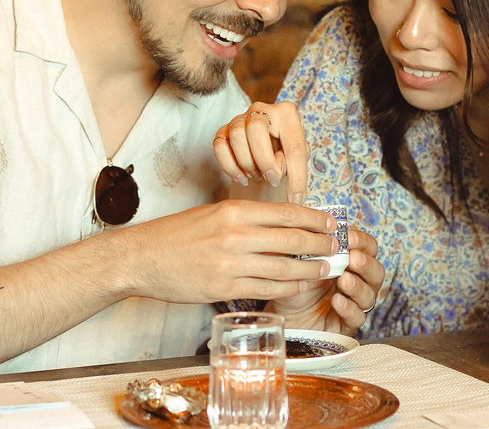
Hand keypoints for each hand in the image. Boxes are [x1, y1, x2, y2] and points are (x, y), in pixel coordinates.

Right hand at [116, 199, 339, 302]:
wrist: (141, 258)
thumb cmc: (178, 234)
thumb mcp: (214, 213)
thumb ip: (248, 217)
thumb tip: (284, 222)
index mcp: (234, 210)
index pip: (287, 213)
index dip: (315, 220)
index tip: (331, 224)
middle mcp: (236, 235)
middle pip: (292, 240)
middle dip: (321, 245)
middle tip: (337, 248)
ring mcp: (231, 263)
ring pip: (285, 268)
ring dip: (311, 270)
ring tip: (327, 269)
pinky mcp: (224, 288)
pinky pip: (267, 288)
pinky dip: (290, 288)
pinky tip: (302, 286)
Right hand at [213, 101, 309, 204]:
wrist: (270, 144)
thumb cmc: (286, 148)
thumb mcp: (298, 156)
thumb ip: (293, 165)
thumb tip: (281, 178)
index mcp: (287, 114)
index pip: (294, 147)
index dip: (296, 176)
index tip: (296, 198)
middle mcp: (262, 110)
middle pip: (256, 129)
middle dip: (264, 161)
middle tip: (271, 179)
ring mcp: (241, 118)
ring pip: (236, 135)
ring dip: (247, 162)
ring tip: (257, 175)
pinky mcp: (224, 129)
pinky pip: (219, 145)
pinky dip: (229, 166)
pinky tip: (242, 177)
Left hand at [266, 229, 382, 336]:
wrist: (283, 313)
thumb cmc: (296, 283)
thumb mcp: (300, 260)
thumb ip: (310, 241)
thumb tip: (310, 214)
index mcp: (351, 262)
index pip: (369, 248)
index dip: (363, 242)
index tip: (349, 237)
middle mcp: (358, 281)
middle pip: (376, 272)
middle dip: (366, 264)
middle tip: (353, 259)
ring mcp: (355, 304)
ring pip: (369, 295)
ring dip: (357, 286)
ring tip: (343, 280)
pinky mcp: (347, 325)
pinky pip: (357, 318)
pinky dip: (349, 308)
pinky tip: (337, 301)